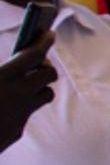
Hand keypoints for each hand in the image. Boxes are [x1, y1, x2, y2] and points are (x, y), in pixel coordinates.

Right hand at [0, 31, 56, 152]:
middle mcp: (20, 95)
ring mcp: (21, 114)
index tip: (48, 33)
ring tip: (27, 82)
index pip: (35, 54)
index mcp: (6, 77)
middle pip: (50, 74)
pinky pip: (26, 114)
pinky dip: (20, 106)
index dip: (44, 41)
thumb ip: (1, 70)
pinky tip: (7, 105)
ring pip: (46, 95)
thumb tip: (9, 66)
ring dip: (40, 87)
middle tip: (37, 63)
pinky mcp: (17, 131)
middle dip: (45, 66)